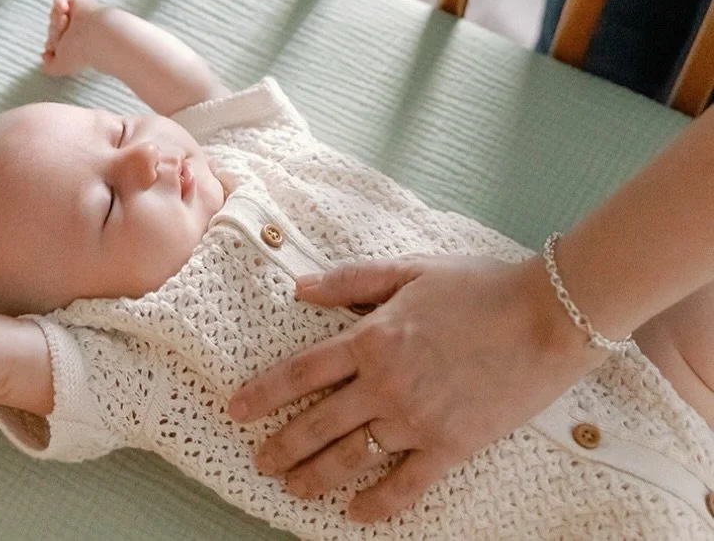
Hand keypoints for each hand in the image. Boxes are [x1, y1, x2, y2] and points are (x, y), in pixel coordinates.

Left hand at [42, 0, 101, 76]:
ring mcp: (78, 15)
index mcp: (73, 44)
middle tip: (63, 33)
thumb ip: (49, 66)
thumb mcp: (60, 67)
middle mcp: (76, 29)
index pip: (53, 40)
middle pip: (52, 26)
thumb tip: (44, 55)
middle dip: (54, 30)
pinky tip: (64, 10)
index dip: (52, 42)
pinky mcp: (80, 1)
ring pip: (54, 13)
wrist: (94, 36)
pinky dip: (59, 2)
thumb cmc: (80, 53)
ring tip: (65, 21)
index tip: (57, 46)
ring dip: (55, 18)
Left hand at [228, 253, 603, 522]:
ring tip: (291, 488)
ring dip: (314, 476)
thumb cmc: (477, 285)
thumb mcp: (407, 269)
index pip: (301, 372)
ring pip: (352, 458)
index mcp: (371, 338)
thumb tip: (299, 288)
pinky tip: (354, 512)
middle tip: (258, 459)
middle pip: (317, 423)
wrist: (545, 316)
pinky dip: (376, 504)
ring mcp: (418, 420)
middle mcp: (386, 384)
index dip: (263, 393)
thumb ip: (350, 282)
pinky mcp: (451, 447)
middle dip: (281, 445)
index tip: (235, 408)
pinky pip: (405, 485)